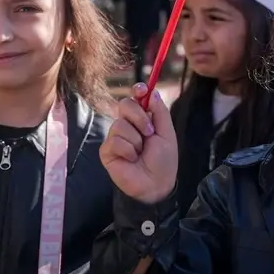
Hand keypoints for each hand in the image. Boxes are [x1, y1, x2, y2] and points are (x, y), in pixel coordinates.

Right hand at [100, 83, 177, 204]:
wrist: (156, 184)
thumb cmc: (163, 161)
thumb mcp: (166, 133)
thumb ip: (160, 112)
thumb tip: (152, 92)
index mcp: (143, 119)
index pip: (136, 98)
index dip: (138, 91)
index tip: (141, 89)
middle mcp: (127, 125)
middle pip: (125, 104)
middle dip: (139, 117)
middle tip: (149, 132)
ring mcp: (116, 137)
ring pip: (120, 124)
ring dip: (136, 140)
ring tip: (141, 153)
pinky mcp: (107, 151)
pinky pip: (115, 141)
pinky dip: (128, 150)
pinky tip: (131, 159)